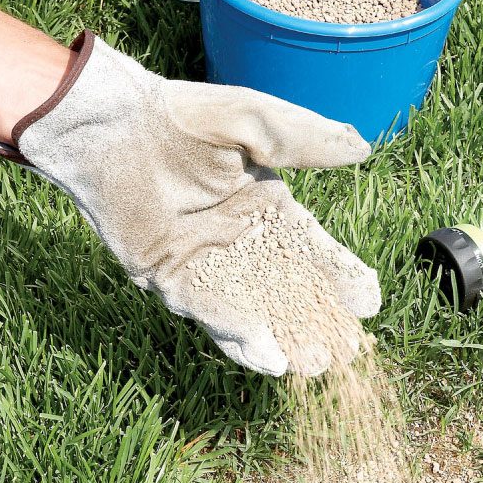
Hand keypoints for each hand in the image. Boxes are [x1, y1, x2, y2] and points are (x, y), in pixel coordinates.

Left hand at [0, 31, 380, 375]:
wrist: (115, 130)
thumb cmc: (184, 117)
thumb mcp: (256, 123)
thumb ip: (306, 141)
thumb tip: (362, 147)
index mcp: (264, 205)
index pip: (311, 248)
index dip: (339, 276)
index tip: (367, 302)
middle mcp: (237, 238)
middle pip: (286, 289)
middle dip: (315, 320)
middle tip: (345, 351)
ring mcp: (203, 262)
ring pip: (251, 308)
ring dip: (281, 337)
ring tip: (311, 365)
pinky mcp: (168, 276)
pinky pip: (208, 310)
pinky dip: (237, 333)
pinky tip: (266, 356)